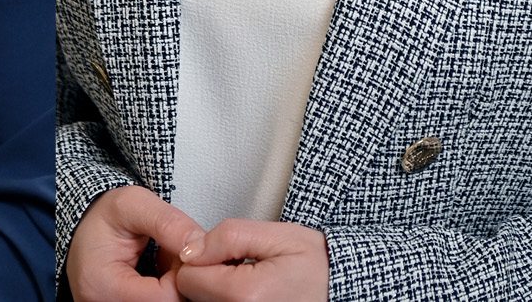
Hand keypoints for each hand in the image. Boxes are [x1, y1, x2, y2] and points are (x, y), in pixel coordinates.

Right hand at [67, 184, 206, 301]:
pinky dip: (168, 290)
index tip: (181, 250)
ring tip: (165, 259)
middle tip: (173, 253)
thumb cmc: (104, 216)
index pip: (165, 297)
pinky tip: (162, 272)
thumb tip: (199, 246)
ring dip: (175, 285)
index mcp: (102, 286)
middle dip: (180, 280)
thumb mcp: (134, 204)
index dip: (184, 273)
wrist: (84, 227)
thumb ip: (169, 223)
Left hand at [173, 218, 328, 301]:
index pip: (187, 276)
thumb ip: (228, 237)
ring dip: (216, 291)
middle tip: (241, 267)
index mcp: (246, 295)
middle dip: (208, 276)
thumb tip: (191, 249)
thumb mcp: (278, 236)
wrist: (344, 291)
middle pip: (191, 294)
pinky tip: (247, 296)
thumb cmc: (319, 268)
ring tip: (247, 282)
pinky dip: (225, 301)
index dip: (202, 258)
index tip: (227, 254)